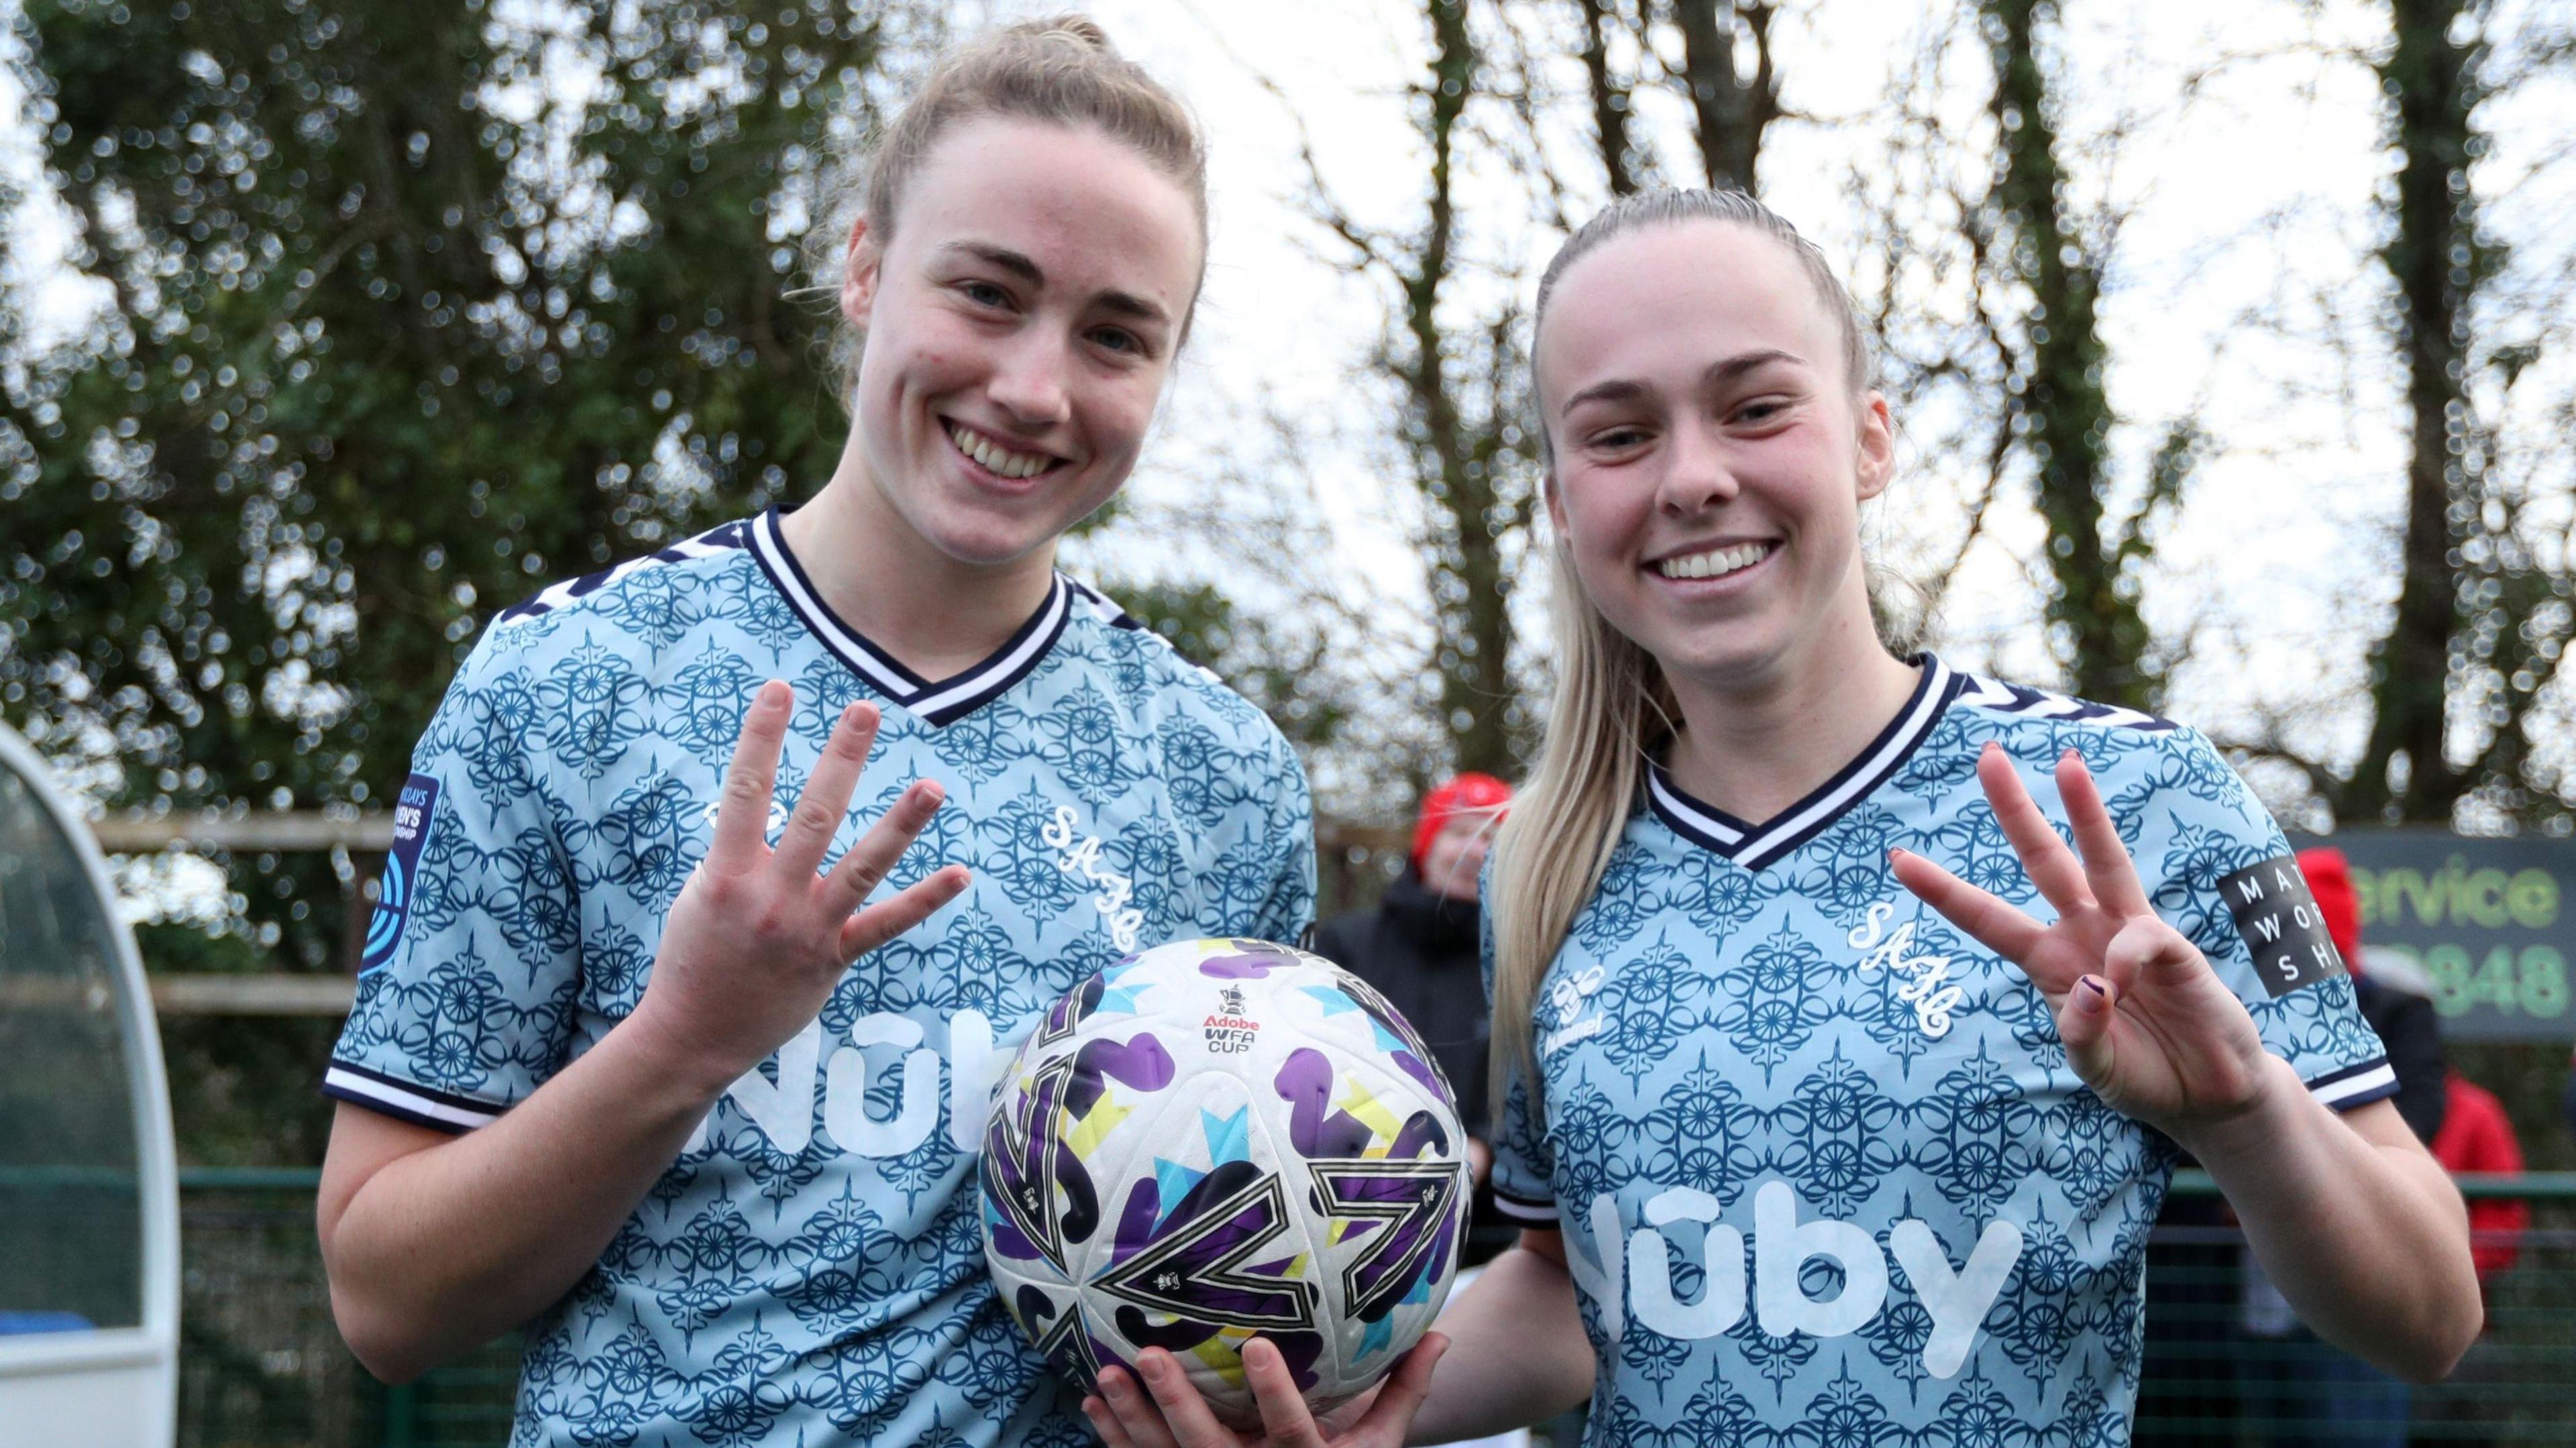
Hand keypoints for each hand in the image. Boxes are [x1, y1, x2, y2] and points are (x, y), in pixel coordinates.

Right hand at [628, 680, 969, 1090]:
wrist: (694, 1036)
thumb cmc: (693, 956)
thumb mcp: (698, 894)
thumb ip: (735, 852)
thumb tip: (763, 810)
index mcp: (726, 873)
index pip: (745, 790)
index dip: (761, 736)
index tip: (780, 689)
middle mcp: (770, 896)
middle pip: (813, 815)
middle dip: (841, 759)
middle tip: (866, 708)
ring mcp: (807, 928)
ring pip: (861, 867)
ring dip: (900, 824)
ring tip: (932, 786)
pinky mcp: (834, 959)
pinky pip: (886, 925)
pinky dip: (924, 900)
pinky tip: (959, 873)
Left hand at [1084, 1335, 1447, 1447]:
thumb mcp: (1380, 1443)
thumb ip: (1405, 1389)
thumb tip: (1442, 1332)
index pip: (1288, 1428)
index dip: (1272, 1391)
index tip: (1253, 1344)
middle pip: (1208, 1446)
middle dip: (1177, 1403)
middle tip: (1150, 1356)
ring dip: (1132, 1420)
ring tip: (1108, 1375)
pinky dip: (1114, 1438)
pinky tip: (1093, 1403)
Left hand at [1889, 743, 2274, 1140]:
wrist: (2209, 1093)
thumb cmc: (2143, 1075)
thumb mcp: (2094, 1068)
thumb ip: (2081, 1035)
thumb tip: (2093, 988)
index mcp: (2050, 961)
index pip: (1987, 917)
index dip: (1944, 890)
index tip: (1897, 858)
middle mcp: (2084, 933)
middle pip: (2044, 859)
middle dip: (2015, 808)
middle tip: (1987, 754)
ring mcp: (2128, 934)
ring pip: (2102, 860)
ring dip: (2086, 811)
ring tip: (2068, 764)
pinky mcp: (2173, 948)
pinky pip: (2141, 935)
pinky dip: (2126, 958)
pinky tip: (2122, 987)